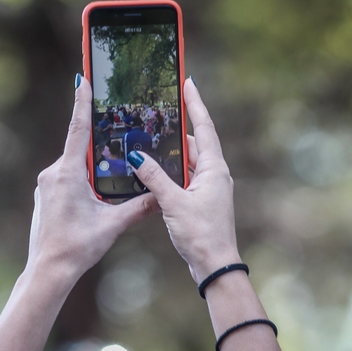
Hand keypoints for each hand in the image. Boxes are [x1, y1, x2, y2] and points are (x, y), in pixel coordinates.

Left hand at [26, 75, 158, 283]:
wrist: (48, 271)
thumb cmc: (77, 247)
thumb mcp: (113, 225)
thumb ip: (139, 207)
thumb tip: (162, 195)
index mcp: (68, 173)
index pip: (78, 130)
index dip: (82, 103)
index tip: (82, 79)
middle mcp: (53, 174)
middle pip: (80, 148)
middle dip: (99, 140)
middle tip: (115, 123)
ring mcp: (47, 184)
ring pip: (75, 166)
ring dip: (93, 165)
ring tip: (113, 169)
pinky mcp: (46, 196)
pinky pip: (67, 178)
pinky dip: (83, 179)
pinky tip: (96, 193)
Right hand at [127, 78, 240, 282]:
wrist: (215, 267)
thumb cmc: (201, 235)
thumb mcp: (173, 203)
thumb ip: (153, 177)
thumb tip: (136, 154)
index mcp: (214, 169)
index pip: (204, 127)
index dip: (195, 104)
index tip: (188, 83)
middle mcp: (214, 175)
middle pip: (194, 143)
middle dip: (177, 128)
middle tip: (159, 111)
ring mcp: (209, 189)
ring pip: (187, 162)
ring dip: (171, 152)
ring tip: (150, 138)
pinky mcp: (201, 202)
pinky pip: (184, 178)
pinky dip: (170, 172)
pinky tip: (152, 171)